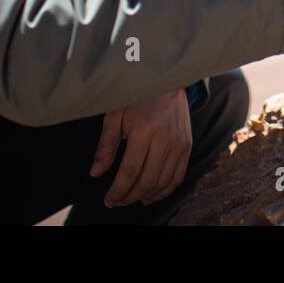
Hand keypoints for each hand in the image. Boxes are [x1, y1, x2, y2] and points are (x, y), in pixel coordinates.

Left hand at [90, 89, 192, 206]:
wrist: (167, 80)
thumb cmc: (137, 96)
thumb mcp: (116, 115)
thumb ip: (106, 145)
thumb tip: (96, 172)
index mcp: (144, 130)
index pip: (130, 171)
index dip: (118, 190)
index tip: (108, 200)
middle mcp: (165, 138)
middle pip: (147, 180)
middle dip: (130, 196)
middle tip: (118, 201)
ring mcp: (179, 143)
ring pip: (163, 181)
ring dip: (146, 196)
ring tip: (132, 199)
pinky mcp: (187, 145)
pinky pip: (178, 175)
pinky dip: (165, 189)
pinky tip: (152, 194)